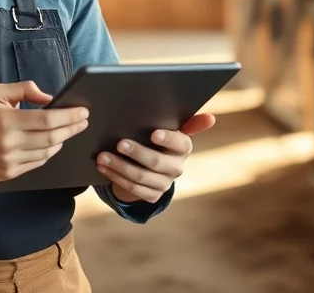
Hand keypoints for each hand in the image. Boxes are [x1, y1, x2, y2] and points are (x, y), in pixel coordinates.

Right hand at [0, 81, 89, 183]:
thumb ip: (24, 89)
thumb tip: (49, 98)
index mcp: (7, 120)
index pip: (47, 119)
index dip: (69, 116)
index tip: (83, 111)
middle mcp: (10, 142)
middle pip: (52, 137)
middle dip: (72, 128)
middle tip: (83, 121)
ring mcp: (10, 160)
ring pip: (48, 152)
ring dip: (62, 141)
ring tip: (70, 131)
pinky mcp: (10, 173)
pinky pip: (38, 163)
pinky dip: (49, 153)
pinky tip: (53, 144)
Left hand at [96, 113, 216, 203]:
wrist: (149, 166)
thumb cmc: (157, 139)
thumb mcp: (169, 129)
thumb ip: (187, 122)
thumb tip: (211, 118)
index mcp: (183, 148)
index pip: (181, 143)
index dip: (168, 139)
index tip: (153, 133)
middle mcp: (177, 168)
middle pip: (157, 162)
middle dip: (137, 152)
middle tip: (119, 143)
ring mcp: (164, 184)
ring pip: (141, 177)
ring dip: (120, 166)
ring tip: (102, 156)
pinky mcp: (151, 196)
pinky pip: (132, 188)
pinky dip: (115, 176)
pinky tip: (102, 167)